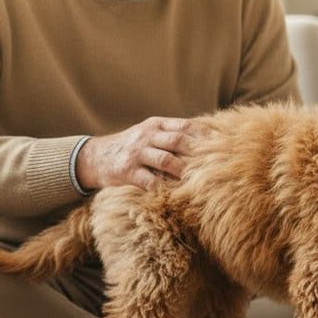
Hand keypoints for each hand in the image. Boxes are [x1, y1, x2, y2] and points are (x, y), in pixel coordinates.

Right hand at [76, 116, 209, 191]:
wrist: (93, 157)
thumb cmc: (131, 147)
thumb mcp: (149, 133)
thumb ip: (172, 133)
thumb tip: (207, 137)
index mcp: (155, 125)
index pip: (185, 126)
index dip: (205, 134)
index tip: (223, 143)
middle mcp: (146, 136)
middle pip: (178, 141)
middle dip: (198, 153)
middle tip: (218, 164)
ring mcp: (136, 154)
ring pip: (166, 160)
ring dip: (185, 170)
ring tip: (201, 179)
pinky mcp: (127, 172)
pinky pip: (149, 180)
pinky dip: (165, 187)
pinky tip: (177, 193)